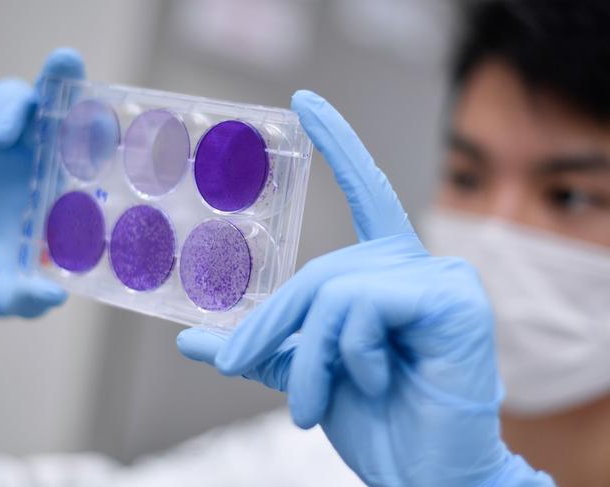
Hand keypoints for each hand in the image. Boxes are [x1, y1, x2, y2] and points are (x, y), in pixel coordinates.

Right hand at [0, 48, 83, 318]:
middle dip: (47, 86)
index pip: (79, 142)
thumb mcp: (2, 294)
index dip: (86, 111)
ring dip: (1, 105)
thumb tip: (52, 296)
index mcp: (52, 188)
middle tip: (28, 117)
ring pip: (5, 98)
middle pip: (46, 107)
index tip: (88, 91)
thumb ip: (25, 296)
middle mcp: (27, 160)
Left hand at [178, 91, 553, 485]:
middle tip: (238, 366)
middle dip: (271, 325)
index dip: (338, 144)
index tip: (305, 104)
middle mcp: (417, 264)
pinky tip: (376, 381)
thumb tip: (193, 339)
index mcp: (388, 273)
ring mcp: (441, 278)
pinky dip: (350, 352)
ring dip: (307, 355)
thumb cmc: (378, 420)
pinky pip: (363, 305)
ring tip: (308, 405)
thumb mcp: (306, 373)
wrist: (426, 474)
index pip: (363, 192)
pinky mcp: (453, 300)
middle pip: (319, 271)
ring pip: (334, 290)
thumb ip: (261, 347)